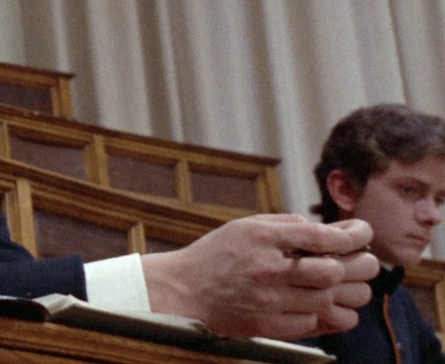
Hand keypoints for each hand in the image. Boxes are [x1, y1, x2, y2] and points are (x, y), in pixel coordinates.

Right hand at [140, 214, 376, 338]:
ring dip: (348, 294)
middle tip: (365, 263)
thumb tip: (328, 230)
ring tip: (349, 286)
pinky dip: (326, 314)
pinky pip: (314, 322)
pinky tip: (324, 305)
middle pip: (334, 271)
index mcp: (263, 237)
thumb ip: (286, 224)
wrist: (184, 290)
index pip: (321, 236)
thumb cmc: (217, 255)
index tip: (363, 232)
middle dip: (358, 266)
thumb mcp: (246, 226)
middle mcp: (268, 268)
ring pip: (330, 301)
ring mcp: (269, 300)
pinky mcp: (268, 325)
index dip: (352, 234)